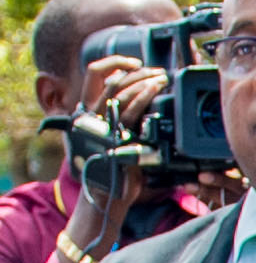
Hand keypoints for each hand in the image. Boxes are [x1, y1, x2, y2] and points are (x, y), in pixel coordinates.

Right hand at [71, 65, 166, 245]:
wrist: (105, 199)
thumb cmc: (113, 171)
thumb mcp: (112, 140)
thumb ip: (119, 118)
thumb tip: (140, 96)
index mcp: (86, 112)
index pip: (93, 76)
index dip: (114, 63)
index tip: (135, 63)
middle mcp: (90, 116)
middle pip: (111, 80)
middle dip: (137, 72)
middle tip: (157, 72)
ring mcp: (101, 127)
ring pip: (121, 93)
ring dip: (144, 82)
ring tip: (162, 79)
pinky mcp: (115, 138)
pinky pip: (131, 113)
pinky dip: (145, 99)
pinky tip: (157, 93)